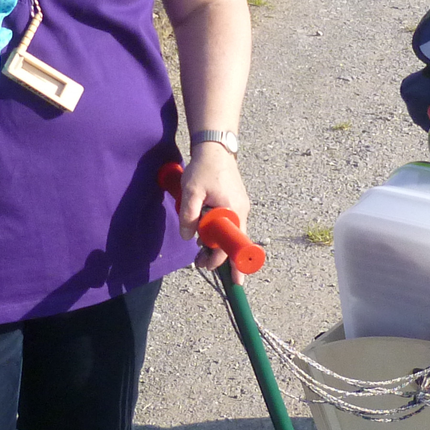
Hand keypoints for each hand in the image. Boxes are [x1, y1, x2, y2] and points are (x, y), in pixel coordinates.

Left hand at [178, 141, 251, 281]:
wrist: (216, 148)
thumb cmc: (204, 168)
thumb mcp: (191, 191)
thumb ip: (188, 215)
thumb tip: (187, 237)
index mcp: (234, 212)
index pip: (232, 246)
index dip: (229, 263)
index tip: (231, 281)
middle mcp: (242, 212)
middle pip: (234, 244)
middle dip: (220, 258)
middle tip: (200, 264)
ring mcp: (241, 208)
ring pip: (232, 235)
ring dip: (217, 245)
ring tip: (199, 251)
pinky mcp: (236, 204)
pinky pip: (230, 225)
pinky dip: (220, 234)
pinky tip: (206, 234)